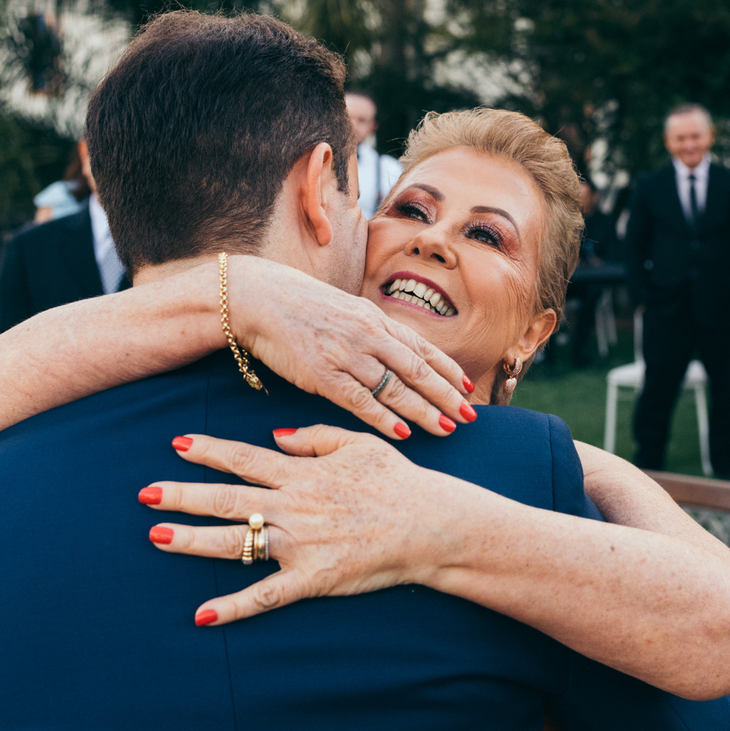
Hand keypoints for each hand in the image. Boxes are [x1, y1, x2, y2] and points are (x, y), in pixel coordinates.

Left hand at [142, 426, 479, 625]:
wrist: (430, 524)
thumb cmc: (398, 481)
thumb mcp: (359, 442)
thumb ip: (314, 436)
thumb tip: (275, 436)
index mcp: (302, 473)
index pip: (244, 458)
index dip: (208, 451)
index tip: (176, 445)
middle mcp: (294, 505)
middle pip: (227, 499)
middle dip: (183, 495)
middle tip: (145, 493)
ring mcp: (300, 543)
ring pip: (236, 543)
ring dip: (193, 540)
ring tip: (157, 537)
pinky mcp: (312, 578)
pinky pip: (266, 595)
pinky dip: (234, 606)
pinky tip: (203, 614)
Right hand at [228, 257, 474, 439]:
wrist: (259, 298)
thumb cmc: (300, 307)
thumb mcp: (346, 312)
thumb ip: (372, 332)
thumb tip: (398, 352)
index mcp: (375, 319)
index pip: (422, 347)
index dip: (447, 369)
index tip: (468, 388)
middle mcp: (367, 334)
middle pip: (417, 370)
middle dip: (446, 395)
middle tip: (470, 416)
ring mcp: (346, 353)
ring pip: (395, 387)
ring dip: (424, 410)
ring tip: (447, 429)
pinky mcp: (322, 373)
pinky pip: (360, 400)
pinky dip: (383, 418)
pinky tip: (403, 432)